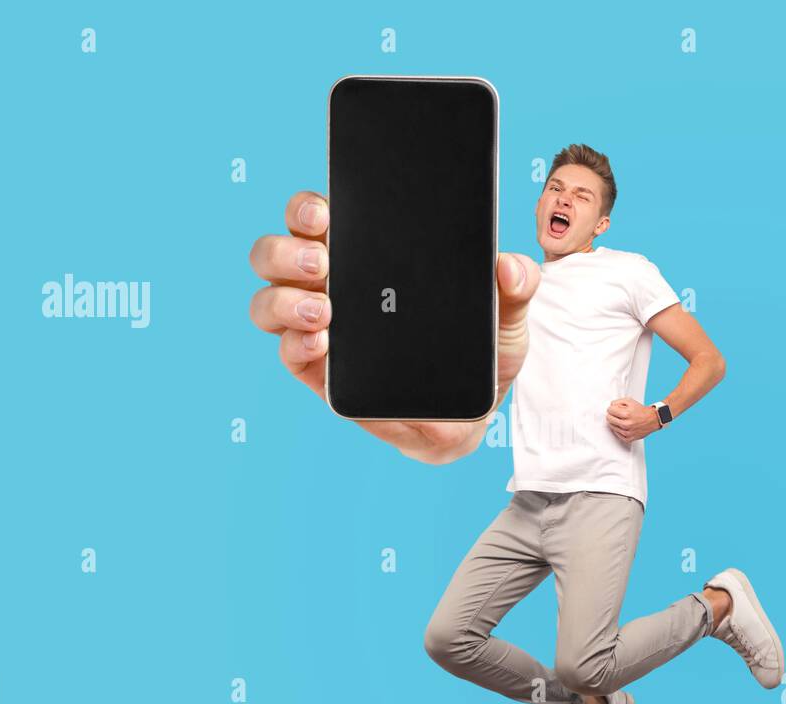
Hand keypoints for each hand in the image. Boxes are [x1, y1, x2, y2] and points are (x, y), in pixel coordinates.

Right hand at [249, 190, 538, 463]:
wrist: (471, 414)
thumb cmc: (478, 352)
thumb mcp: (506, 315)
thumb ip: (516, 286)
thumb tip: (510, 267)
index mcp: (366, 257)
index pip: (317, 218)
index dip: (307, 207)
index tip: (325, 213)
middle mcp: (330, 286)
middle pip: (277, 253)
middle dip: (286, 250)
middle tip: (322, 262)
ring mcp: (319, 329)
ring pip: (269, 302)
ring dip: (284, 301)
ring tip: (325, 312)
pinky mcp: (320, 373)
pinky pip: (289, 353)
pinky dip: (295, 345)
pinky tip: (321, 343)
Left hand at [605, 397, 661, 442]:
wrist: (653, 420)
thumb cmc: (641, 411)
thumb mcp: (630, 401)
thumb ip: (618, 402)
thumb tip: (610, 406)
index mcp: (627, 414)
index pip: (610, 410)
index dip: (611, 408)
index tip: (614, 408)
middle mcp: (627, 424)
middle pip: (609, 419)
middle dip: (611, 415)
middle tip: (616, 414)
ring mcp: (628, 432)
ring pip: (612, 427)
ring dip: (615, 423)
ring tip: (622, 419)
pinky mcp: (629, 439)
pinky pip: (617, 434)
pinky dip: (619, 430)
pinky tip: (623, 426)